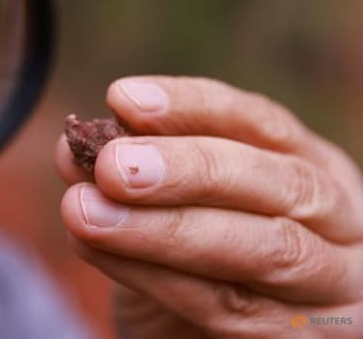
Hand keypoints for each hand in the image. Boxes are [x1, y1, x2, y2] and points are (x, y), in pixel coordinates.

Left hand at [56, 76, 362, 337]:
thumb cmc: (186, 268)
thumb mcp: (159, 210)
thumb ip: (126, 179)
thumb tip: (70, 148)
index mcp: (310, 168)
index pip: (262, 123)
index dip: (193, 107)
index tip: (122, 98)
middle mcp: (340, 221)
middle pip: (280, 183)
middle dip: (189, 169)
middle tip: (110, 166)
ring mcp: (336, 286)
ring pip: (264, 248)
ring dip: (165, 228)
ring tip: (85, 211)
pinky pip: (234, 308)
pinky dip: (158, 277)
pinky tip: (98, 251)